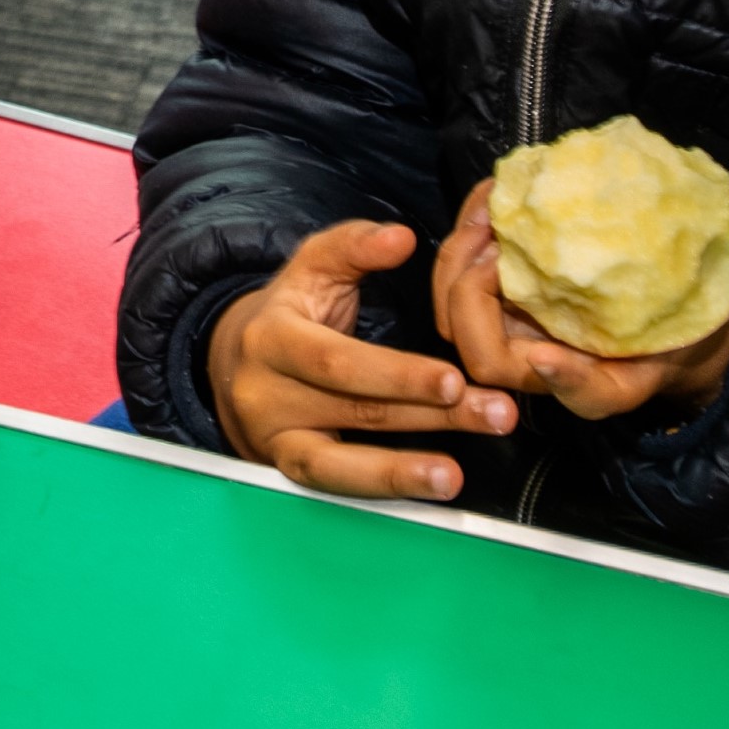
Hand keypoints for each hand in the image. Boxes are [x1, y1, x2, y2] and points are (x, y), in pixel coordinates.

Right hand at [205, 221, 517, 500]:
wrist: (234, 364)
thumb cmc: (292, 311)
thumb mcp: (313, 268)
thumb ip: (355, 247)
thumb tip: (401, 237)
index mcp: (272, 336)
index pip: (336, 360)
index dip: (396, 374)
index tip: (455, 379)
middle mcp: (266, 392)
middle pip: (354, 409)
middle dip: (431, 414)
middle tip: (494, 413)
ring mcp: (274, 437)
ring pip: (338, 462)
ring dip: (402, 472)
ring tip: (453, 477)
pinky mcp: (285, 470)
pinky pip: (332, 488)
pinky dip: (380, 490)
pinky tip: (427, 490)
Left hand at [432, 179, 728, 421]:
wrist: (683, 309)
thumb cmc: (710, 304)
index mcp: (623, 374)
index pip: (591, 396)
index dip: (567, 382)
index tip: (551, 356)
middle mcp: (564, 359)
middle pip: (491, 360)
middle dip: (470, 306)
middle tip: (493, 248)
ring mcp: (530, 327)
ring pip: (460, 320)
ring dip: (456, 268)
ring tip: (488, 217)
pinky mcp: (512, 292)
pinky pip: (464, 275)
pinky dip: (467, 234)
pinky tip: (491, 198)